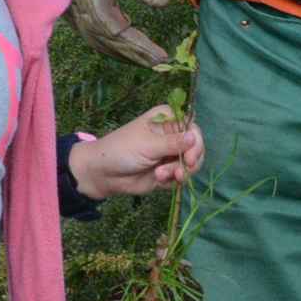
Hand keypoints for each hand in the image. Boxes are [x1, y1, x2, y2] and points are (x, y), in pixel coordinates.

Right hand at [40, 0, 171, 67]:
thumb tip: (158, 2)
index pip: (107, 24)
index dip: (133, 44)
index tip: (160, 55)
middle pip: (98, 37)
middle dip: (130, 53)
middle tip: (159, 62)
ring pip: (92, 37)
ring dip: (120, 52)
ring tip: (148, 58)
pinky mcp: (68, 1)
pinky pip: (88, 29)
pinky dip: (110, 42)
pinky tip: (130, 45)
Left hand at [72, 106, 205, 199]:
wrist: (104, 173)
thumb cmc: (121, 150)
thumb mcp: (148, 145)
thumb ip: (173, 143)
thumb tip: (194, 137)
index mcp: (166, 120)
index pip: (193, 128)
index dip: (196, 144)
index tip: (190, 158)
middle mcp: (172, 135)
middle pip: (196, 148)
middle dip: (189, 162)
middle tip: (179, 172)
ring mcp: (171, 154)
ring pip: (191, 165)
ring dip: (178, 173)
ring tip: (161, 176)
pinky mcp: (168, 170)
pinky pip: (181, 176)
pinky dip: (172, 181)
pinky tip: (158, 179)